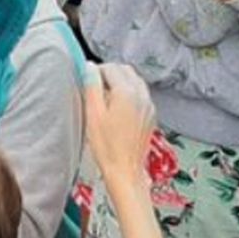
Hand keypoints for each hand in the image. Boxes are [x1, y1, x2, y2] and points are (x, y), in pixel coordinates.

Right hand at [83, 63, 155, 184]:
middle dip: (110, 73)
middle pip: (126, 70)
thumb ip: (92, 87)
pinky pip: (140, 94)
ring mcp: (149, 105)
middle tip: (95, 87)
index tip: (87, 80)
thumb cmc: (107, 146)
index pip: (111, 68)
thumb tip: (89, 67)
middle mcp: (142, 95)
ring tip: (105, 98)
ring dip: (120, 82)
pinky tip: (118, 109)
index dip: (96, 71)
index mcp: (127, 92)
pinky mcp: (151, 115)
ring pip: (135, 81)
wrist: (125, 170)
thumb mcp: (93, 114)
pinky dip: (129, 93)